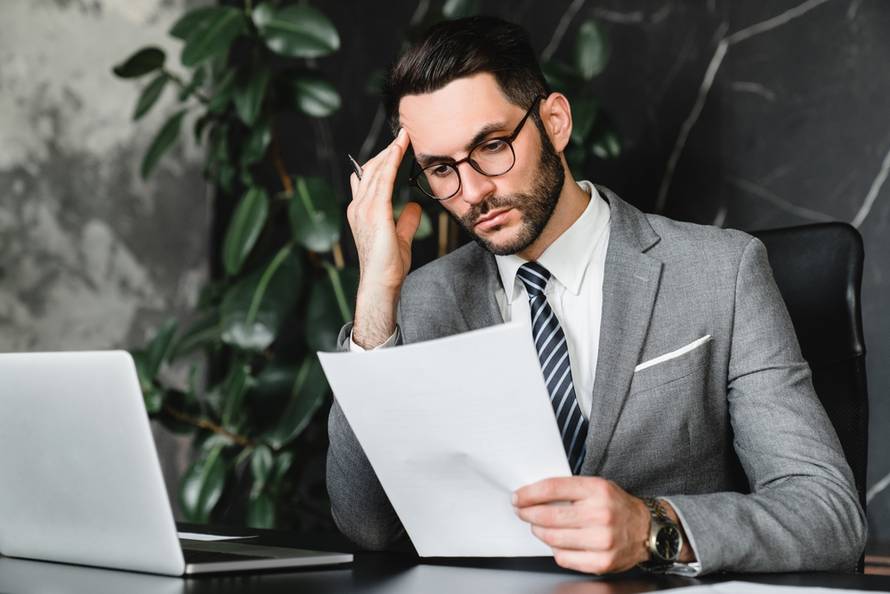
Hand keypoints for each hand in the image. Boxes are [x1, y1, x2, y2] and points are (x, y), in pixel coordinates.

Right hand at [346, 129, 421, 346]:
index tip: (395, 147)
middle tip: (404, 134)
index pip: (369, 178)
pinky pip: (383, 180)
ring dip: (390, 151)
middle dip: (387, 151)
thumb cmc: (388, 266)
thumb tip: (413, 207)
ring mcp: (363, 209)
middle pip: (371, 170)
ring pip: (376, 171)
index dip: (383, 161)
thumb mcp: (400, 237)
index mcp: (361, 211)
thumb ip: (405, 221)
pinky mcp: (375, 213)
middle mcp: (358, 207)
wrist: (382, 282)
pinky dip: (391, 162)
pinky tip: (399, 150)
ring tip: (404, 136)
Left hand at [513, 477, 650, 573]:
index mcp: (597, 490)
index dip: (529, 493)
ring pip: (552, 538)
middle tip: (521, 511)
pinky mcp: (602, 562)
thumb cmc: (616, 506)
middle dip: (527, 513)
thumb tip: (533, 494)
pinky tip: (557, 541)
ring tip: (537, 526)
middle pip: (548, 515)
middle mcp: (600, 515)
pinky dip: (554, 549)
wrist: (647, 530)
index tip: (517, 497)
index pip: (552, 489)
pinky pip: (563, 557)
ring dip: (538, 531)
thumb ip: (569, 489)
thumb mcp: (597, 486)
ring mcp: (602, 541)